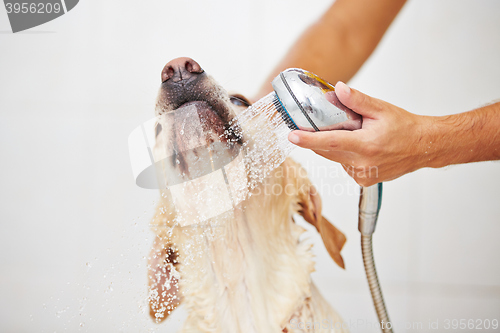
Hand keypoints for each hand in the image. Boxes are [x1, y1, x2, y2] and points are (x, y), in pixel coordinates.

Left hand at [288, 82, 428, 185]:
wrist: (424, 147)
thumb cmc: (405, 128)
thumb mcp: (382, 109)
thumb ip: (357, 100)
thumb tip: (338, 90)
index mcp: (366, 146)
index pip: (331, 142)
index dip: (309, 139)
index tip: (293, 136)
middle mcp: (362, 165)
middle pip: (328, 150)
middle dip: (317, 138)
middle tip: (312, 124)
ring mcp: (363, 175)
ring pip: (335, 158)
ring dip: (334, 145)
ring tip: (353, 133)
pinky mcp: (363, 180)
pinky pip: (344, 164)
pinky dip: (344, 154)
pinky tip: (358, 145)